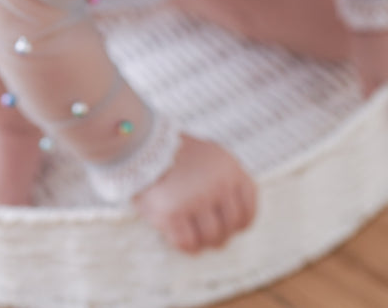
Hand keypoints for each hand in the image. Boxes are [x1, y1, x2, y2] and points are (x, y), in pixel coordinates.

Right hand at [133, 135, 256, 253]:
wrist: (140, 143)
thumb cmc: (174, 153)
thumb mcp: (210, 156)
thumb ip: (225, 180)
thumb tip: (234, 218)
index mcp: (231, 169)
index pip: (248, 210)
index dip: (239, 224)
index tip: (226, 225)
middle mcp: (218, 185)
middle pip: (232, 227)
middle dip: (220, 234)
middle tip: (205, 232)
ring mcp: (195, 200)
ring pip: (212, 238)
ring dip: (202, 241)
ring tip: (190, 233)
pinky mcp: (172, 214)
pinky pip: (188, 244)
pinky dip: (185, 245)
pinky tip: (176, 234)